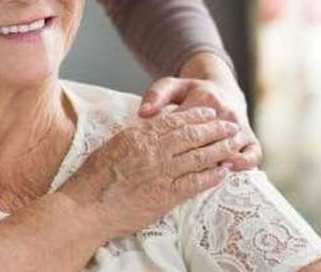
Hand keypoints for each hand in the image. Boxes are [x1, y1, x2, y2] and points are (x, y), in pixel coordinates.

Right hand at [59, 107, 243, 239]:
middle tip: (231, 124)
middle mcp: (153, 151)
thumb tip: (146, 131)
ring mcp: (161, 173)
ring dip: (219, 148)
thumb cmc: (91, 180)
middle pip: (191, 135)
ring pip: (198, 156)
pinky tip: (224, 171)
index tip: (208, 112)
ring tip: (234, 143)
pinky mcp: (165, 196)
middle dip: (214, 128)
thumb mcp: (111, 147)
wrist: (86, 207)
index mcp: (138, 136)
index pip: (173, 121)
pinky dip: (211, 176)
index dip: (194, 116)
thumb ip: (133, 138)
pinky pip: (195, 183)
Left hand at [138, 53, 261, 170]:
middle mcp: (226, 112)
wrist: (223, 91)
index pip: (187, 125)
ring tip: (200, 175)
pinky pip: (252, 155)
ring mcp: (241, 126)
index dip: (171, 143)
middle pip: (210, 141)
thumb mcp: (171, 86)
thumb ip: (155, 96)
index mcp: (204, 99)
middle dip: (193, 158)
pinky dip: (243, 164)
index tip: (156, 156)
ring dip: (217, 162)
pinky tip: (227, 170)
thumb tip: (143, 113)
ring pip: (231, 150)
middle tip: (175, 172)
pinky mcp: (252, 138)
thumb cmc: (191, 93)